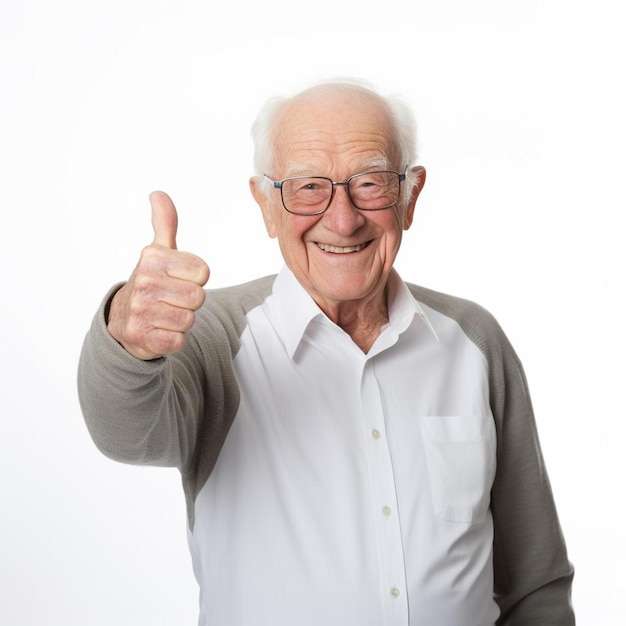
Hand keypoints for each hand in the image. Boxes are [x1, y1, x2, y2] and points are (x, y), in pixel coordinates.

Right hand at [107, 191, 209, 359]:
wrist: (123, 319)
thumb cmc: (151, 282)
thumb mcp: (158, 251)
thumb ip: (165, 223)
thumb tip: (158, 194)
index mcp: (153, 258)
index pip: (203, 272)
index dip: (195, 279)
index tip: (178, 279)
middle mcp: (144, 281)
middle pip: (198, 297)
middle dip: (189, 302)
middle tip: (171, 299)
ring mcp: (140, 310)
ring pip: (189, 320)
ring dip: (181, 321)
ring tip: (165, 314)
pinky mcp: (142, 337)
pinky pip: (178, 341)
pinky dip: (173, 339)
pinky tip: (159, 330)